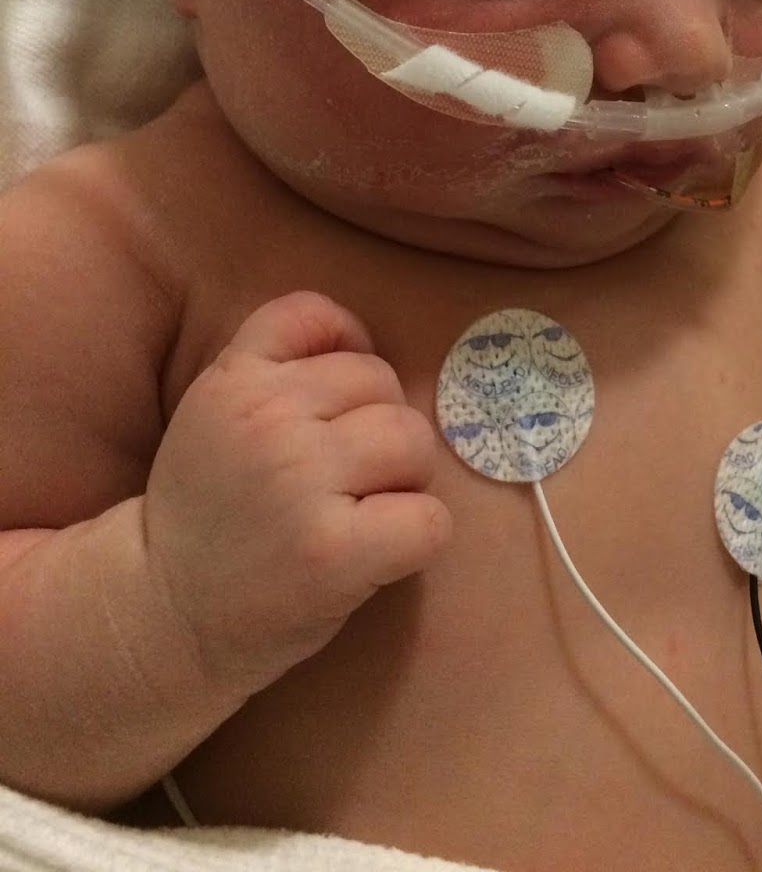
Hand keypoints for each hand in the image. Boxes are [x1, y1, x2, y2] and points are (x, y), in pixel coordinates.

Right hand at [142, 292, 450, 694]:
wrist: (163, 617)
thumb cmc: (212, 510)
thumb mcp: (216, 413)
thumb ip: (276, 366)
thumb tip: (364, 342)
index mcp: (232, 381)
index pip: (312, 313)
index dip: (343, 347)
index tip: (331, 400)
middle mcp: (266, 421)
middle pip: (381, 380)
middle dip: (376, 425)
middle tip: (340, 478)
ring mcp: (300, 485)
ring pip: (413, 440)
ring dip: (404, 478)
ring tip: (361, 510)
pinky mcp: (334, 553)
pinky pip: (429, 519)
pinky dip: (420, 536)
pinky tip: (379, 552)